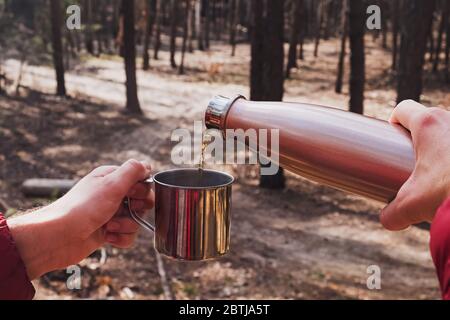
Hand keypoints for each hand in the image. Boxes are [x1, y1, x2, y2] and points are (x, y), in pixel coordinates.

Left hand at [8, 159, 154, 278]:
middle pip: (143, 200)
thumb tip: (147, 165)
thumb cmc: (83, 208)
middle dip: (137, 208)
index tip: (131, 193)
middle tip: (122, 209)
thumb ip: (132, 171)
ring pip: (137, 219)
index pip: (141, 178)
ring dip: (127, 225)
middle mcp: (112, 194)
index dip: (141, 188)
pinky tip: (108, 237)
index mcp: (112, 178)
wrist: (58, 237)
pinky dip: (121, 238)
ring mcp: (111, 213)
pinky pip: (128, 235)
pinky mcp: (109, 231)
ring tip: (109, 226)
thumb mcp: (111, 184)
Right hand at [380, 100, 449, 229]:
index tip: (392, 136)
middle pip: (429, 118)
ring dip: (444, 145)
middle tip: (413, 157)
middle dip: (419, 136)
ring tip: (441, 169)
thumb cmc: (449, 194)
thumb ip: (393, 212)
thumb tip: (388, 220)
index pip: (403, 109)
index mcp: (427, 124)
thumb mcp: (411, 206)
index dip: (394, 120)